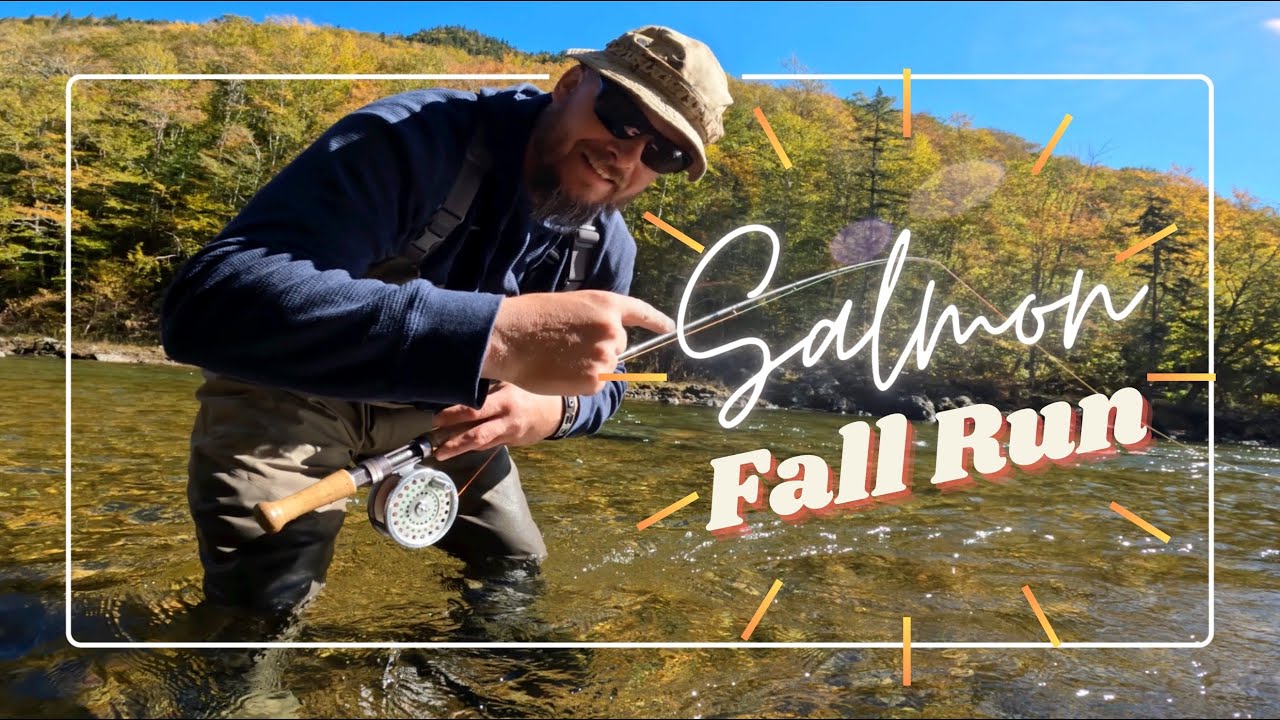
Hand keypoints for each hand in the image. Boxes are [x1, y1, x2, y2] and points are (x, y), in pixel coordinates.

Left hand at [431, 382, 564, 460]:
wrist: (557, 412)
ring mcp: (509, 435)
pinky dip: (474, 446)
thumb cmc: (530, 392)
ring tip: (441, 452)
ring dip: (460, 448)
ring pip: (481, 444)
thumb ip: (488, 388)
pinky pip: (489, 445)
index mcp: (505, 402)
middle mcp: (507, 421)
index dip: (454, 416)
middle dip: (453, 443)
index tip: (436, 419)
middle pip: (476, 436)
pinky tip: (460, 446)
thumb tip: (461, 384)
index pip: (475, 410)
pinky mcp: (511, 443)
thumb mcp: (510, 384)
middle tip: (434, 448)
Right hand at [481, 290, 672, 396]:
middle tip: (569, 345)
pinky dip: (580, 382)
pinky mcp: (594, 380)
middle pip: (618, 345)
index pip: (641, 312)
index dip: (657, 321)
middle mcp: (612, 330)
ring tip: (560, 357)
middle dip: (600, 347)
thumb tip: (606, 341)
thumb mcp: (571, 306)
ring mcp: (605, 356)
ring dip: (589, 366)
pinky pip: (595, 384)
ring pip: (606, 366)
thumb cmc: (531, 318)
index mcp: (606, 304)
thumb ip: (595, 319)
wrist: (510, 337)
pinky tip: (560, 371)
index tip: (670, 328)